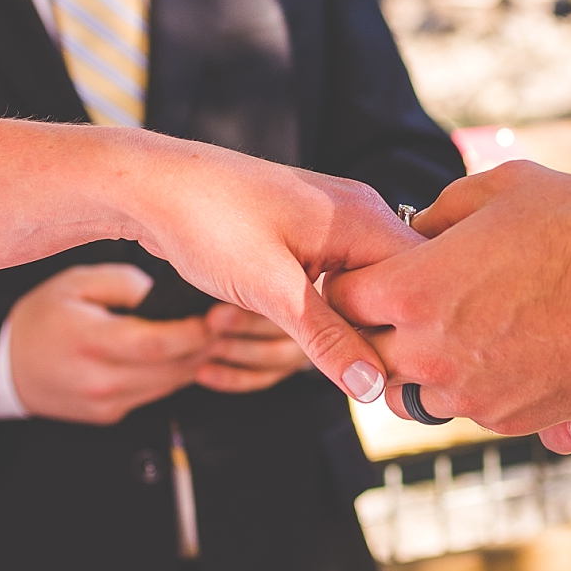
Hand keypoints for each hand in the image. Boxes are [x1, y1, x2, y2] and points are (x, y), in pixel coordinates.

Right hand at [4, 263, 213, 423]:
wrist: (7, 366)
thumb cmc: (42, 317)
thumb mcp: (77, 282)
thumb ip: (125, 284)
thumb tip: (166, 294)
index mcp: (90, 343)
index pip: (154, 344)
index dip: (192, 331)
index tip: (217, 313)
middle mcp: (100, 381)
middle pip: (170, 369)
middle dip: (206, 344)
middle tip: (230, 318)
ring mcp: (106, 404)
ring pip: (169, 386)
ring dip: (196, 360)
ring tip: (215, 331)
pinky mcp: (110, 415)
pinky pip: (155, 394)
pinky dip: (175, 374)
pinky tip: (185, 351)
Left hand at [115, 136, 414, 400]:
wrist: (151, 184)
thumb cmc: (209, 220)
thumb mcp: (271, 288)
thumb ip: (328, 337)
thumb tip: (374, 386)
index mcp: (363, 217)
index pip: (419, 284)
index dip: (403, 333)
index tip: (373, 373)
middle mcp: (356, 214)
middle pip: (391, 293)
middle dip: (358, 337)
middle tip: (314, 363)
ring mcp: (329, 225)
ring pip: (354, 295)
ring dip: (320, 329)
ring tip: (255, 335)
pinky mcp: (301, 238)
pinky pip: (323, 286)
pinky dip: (300, 315)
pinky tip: (244, 328)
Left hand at [327, 160, 570, 434]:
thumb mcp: (505, 186)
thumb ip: (446, 209)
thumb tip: (423, 229)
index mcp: (414, 289)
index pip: (340, 297)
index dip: (347, 279)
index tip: (366, 268)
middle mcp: (429, 352)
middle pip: (365, 356)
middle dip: (372, 330)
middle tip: (398, 303)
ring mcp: (468, 394)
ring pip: (411, 391)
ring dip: (417, 362)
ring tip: (452, 324)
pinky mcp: (508, 420)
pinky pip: (464, 406)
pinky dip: (467, 382)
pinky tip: (499, 345)